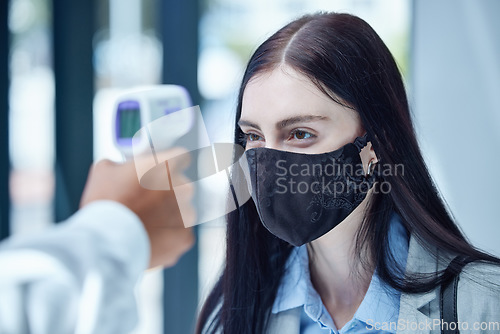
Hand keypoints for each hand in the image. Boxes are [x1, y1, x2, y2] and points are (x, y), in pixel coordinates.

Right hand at [80, 148, 194, 268]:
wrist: (106, 242)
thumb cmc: (105, 205)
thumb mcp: (104, 170)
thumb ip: (122, 164)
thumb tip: (123, 168)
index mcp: (166, 166)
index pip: (181, 157)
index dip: (170, 165)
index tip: (164, 171)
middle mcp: (182, 187)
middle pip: (182, 186)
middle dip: (168, 192)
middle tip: (147, 201)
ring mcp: (186, 213)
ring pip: (182, 211)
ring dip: (170, 214)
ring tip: (147, 223)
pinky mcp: (185, 237)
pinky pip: (181, 233)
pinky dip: (169, 236)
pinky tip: (151, 237)